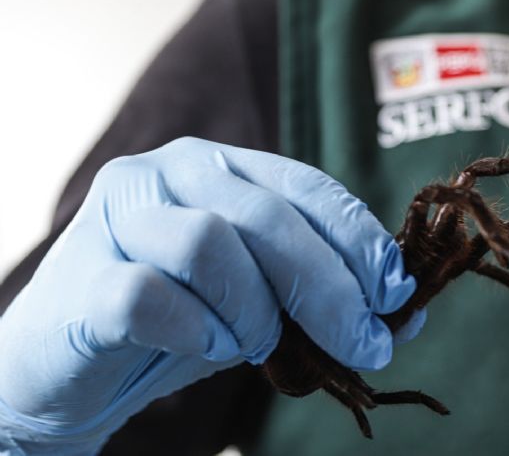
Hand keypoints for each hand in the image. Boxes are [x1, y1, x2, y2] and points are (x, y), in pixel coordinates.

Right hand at [0, 137, 417, 453]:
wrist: (73, 365)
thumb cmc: (178, 321)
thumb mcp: (265, 303)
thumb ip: (326, 299)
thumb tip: (410, 319)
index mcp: (220, 167)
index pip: (306, 186)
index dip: (359, 238)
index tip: (395, 292)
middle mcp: (168, 173)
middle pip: (268, 217)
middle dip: (331, 288)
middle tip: (364, 344)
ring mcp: (119, 216)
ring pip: (210, 243)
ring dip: (255, 309)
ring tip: (259, 344)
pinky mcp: (80, 274)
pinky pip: (150, 294)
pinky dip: (196, 330)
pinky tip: (211, 347)